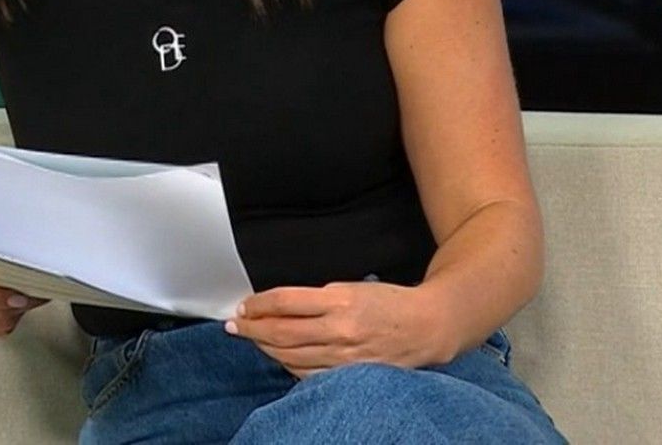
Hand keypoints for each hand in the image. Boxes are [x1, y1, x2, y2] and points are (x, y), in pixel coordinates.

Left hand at [223, 281, 452, 378]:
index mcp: (339, 301)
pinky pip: (307, 374)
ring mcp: (343, 356)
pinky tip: (277, 356)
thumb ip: (318, 298)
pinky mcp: (348, 375)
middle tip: (235, 324)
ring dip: (264, 347)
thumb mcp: (353, 287)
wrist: (426, 327)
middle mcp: (338, 330)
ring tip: (251, 339)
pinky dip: (287, 365)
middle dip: (251, 328)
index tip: (244, 305)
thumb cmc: (390, 303)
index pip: (284, 302)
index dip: (258, 304)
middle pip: (280, 332)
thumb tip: (281, 306)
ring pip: (289, 355)